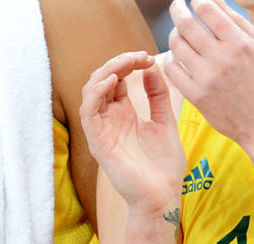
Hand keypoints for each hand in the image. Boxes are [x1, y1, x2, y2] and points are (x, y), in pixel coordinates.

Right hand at [79, 51, 185, 214]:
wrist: (163, 197)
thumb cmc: (164, 166)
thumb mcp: (165, 122)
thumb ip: (158, 96)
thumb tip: (152, 67)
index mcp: (124, 113)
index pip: (117, 79)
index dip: (128, 63)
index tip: (148, 57)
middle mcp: (109, 119)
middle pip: (102, 80)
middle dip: (118, 62)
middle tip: (138, 56)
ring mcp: (102, 129)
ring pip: (91, 91)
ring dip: (106, 72)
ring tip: (125, 63)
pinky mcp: (98, 142)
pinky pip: (88, 112)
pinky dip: (96, 93)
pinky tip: (112, 81)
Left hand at [164, 0, 253, 149]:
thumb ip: (238, 21)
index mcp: (240, 43)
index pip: (207, 10)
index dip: (197, 1)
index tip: (196, 0)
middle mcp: (222, 59)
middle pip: (186, 24)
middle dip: (177, 9)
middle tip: (177, 5)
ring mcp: (207, 78)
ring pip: (176, 45)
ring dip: (174, 33)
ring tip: (178, 31)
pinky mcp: (196, 96)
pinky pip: (172, 69)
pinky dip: (169, 58)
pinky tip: (175, 55)